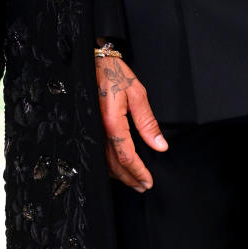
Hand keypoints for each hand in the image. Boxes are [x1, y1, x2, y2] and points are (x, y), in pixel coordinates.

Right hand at [96, 51, 167, 191]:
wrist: (89, 61)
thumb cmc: (113, 73)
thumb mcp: (137, 94)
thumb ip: (147, 122)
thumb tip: (160, 146)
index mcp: (111, 122)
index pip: (126, 155)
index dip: (138, 171)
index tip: (148, 181)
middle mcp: (98, 130)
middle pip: (114, 163)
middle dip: (129, 178)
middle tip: (143, 186)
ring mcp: (91, 130)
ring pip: (103, 161)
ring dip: (119, 175)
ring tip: (133, 181)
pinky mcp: (88, 128)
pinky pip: (97, 152)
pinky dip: (108, 164)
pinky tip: (117, 167)